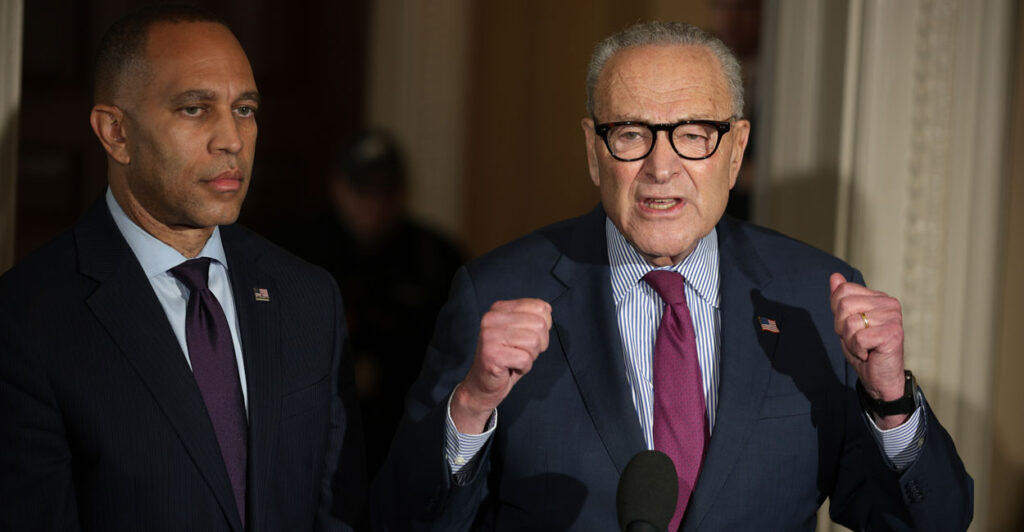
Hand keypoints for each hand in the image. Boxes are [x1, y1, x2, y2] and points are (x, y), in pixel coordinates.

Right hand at [451, 298, 551, 433]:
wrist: (482, 385)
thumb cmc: (506, 358)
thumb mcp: (520, 331)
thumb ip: (532, 317)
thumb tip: (547, 309)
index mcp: (499, 308)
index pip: (539, 307)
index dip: (544, 327)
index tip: (527, 338)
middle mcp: (491, 318)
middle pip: (539, 324)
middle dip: (539, 343)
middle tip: (522, 352)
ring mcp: (489, 336)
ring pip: (534, 342)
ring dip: (531, 356)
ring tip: (516, 360)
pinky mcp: (491, 355)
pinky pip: (525, 359)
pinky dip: (524, 368)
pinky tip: (511, 368)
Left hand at [829, 273, 908, 427]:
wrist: (879, 379)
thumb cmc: (864, 350)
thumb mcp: (846, 323)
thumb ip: (841, 300)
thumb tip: (834, 276)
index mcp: (879, 297)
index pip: (843, 291)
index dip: (837, 312)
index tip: (850, 328)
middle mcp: (890, 304)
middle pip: (844, 305)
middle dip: (841, 327)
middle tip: (857, 340)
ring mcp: (893, 318)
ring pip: (850, 322)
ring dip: (850, 340)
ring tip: (864, 347)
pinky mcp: (893, 334)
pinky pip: (858, 337)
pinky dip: (857, 349)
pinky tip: (870, 354)